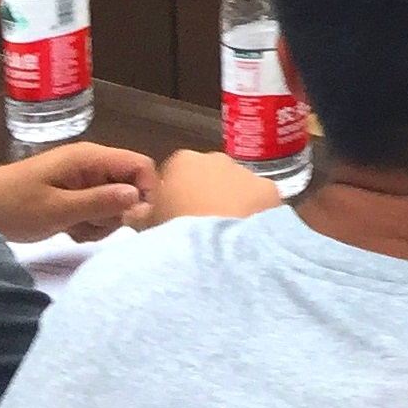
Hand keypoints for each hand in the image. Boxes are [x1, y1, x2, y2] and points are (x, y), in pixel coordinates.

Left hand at [0, 143, 156, 240]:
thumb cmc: (13, 206)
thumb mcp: (58, 209)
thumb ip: (100, 202)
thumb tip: (139, 198)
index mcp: (91, 159)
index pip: (140, 166)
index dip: (146, 191)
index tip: (135, 221)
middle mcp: (91, 165)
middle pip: (129, 186)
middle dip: (119, 211)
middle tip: (91, 226)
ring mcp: (81, 180)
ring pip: (114, 202)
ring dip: (101, 221)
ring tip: (74, 228)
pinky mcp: (72, 195)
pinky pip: (96, 209)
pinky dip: (88, 224)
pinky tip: (68, 230)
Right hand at [140, 146, 287, 224]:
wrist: (220, 248)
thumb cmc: (176, 233)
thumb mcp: (147, 226)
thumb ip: (140, 214)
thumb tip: (135, 212)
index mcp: (183, 162)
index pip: (175, 173)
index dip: (174, 195)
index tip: (174, 217)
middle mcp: (218, 159)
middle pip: (209, 176)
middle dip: (206, 196)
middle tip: (200, 228)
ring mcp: (247, 172)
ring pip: (237, 187)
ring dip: (232, 204)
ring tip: (224, 237)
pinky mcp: (271, 190)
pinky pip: (260, 201)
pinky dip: (255, 214)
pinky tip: (247, 237)